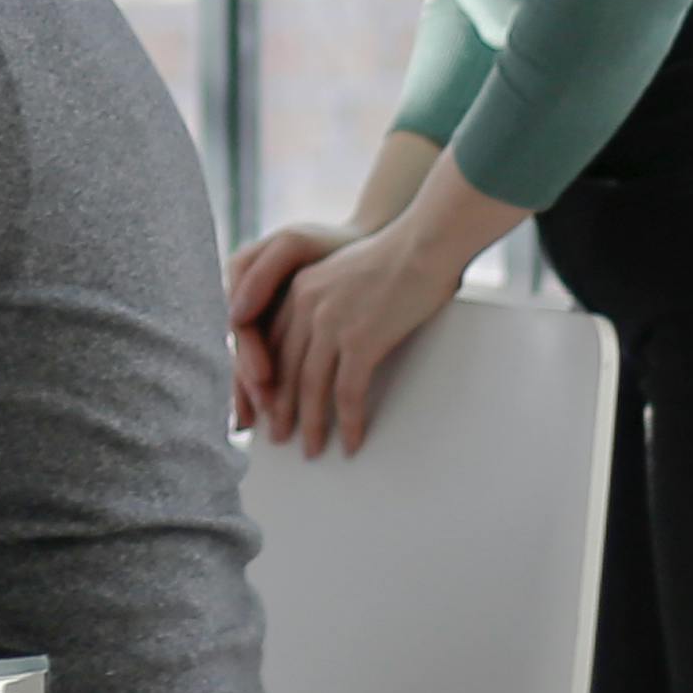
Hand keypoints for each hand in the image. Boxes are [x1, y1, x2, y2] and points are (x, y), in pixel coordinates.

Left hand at [249, 221, 461, 457]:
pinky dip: (349, 423)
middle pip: (285, 370)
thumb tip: (327, 334)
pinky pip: (348, 393)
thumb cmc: (395, 257)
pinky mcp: (360, 340)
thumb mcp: (344, 272)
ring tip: (311, 449)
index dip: (268, 380)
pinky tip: (352, 442)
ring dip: (311, 425)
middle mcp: (307, 306)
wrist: (425, 243)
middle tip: (279, 437)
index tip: (267, 404)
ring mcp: (332, 324)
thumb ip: (325, 298)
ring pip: (311, 388)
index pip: (272, 345)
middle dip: (281, 410)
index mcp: (299, 289)